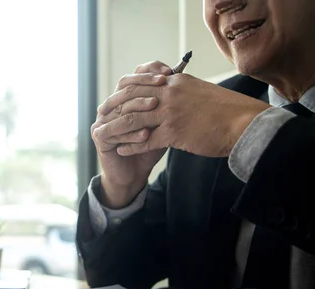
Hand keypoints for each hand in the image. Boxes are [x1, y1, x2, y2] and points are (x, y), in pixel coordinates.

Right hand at [92, 61, 169, 208]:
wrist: (133, 173)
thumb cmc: (149, 146)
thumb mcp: (160, 122)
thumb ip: (165, 103)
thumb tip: (182, 79)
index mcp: (123, 99)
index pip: (134, 76)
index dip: (150, 72)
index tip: (169, 72)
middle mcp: (110, 105)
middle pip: (125, 87)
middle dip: (145, 84)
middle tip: (163, 84)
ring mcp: (102, 119)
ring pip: (120, 108)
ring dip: (138, 106)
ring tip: (156, 106)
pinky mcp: (98, 135)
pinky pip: (114, 130)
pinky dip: (130, 133)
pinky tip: (145, 134)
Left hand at [96, 73, 270, 157]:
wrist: (244, 124)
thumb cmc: (225, 110)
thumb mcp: (200, 91)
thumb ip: (181, 90)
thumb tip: (168, 88)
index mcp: (175, 81)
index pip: (140, 81)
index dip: (122, 90)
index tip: (113, 97)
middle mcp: (170, 93)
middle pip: (131, 97)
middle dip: (113, 107)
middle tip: (101, 114)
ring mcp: (170, 113)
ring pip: (134, 119)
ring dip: (117, 128)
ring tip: (106, 134)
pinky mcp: (174, 133)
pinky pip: (144, 140)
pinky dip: (129, 146)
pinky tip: (120, 150)